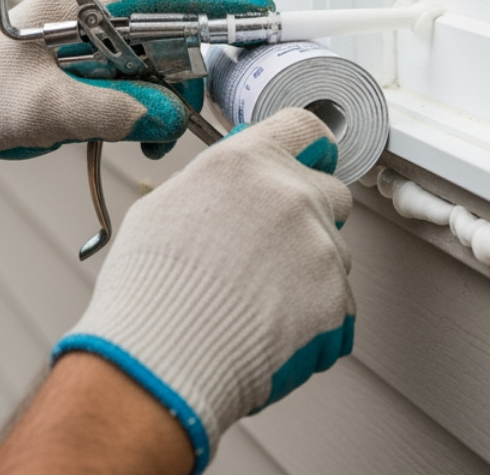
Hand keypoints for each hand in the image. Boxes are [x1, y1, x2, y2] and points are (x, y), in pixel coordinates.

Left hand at [0, 0, 272, 173]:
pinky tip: (147, 137)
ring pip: (167, 62)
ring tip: (159, 136)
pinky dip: (156, 112)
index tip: (262, 11)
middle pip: (176, 29)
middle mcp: (99, 13)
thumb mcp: (41, 110)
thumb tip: (170, 117)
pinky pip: (148, 84)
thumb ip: (108, 111)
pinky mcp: (101, 68)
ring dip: (173, 99)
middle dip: (194, 70)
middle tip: (205, 107)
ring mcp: (101, 40)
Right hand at [54, 108, 353, 471]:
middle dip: (311, 218)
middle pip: (332, 195)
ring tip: (256, 305)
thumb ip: (217, 184)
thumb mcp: (165, 207)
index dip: (311, 149)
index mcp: (247, 163)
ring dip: (310, 274)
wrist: (159, 362)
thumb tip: (239, 183)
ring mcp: (320, 248)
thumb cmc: (149, 291)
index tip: (313, 163)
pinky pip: (340, 307)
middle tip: (271, 254)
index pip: (305, 128)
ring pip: (335, 254)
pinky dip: (315, 322)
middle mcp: (291, 195)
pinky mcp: (336, 301)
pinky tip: (269, 333)